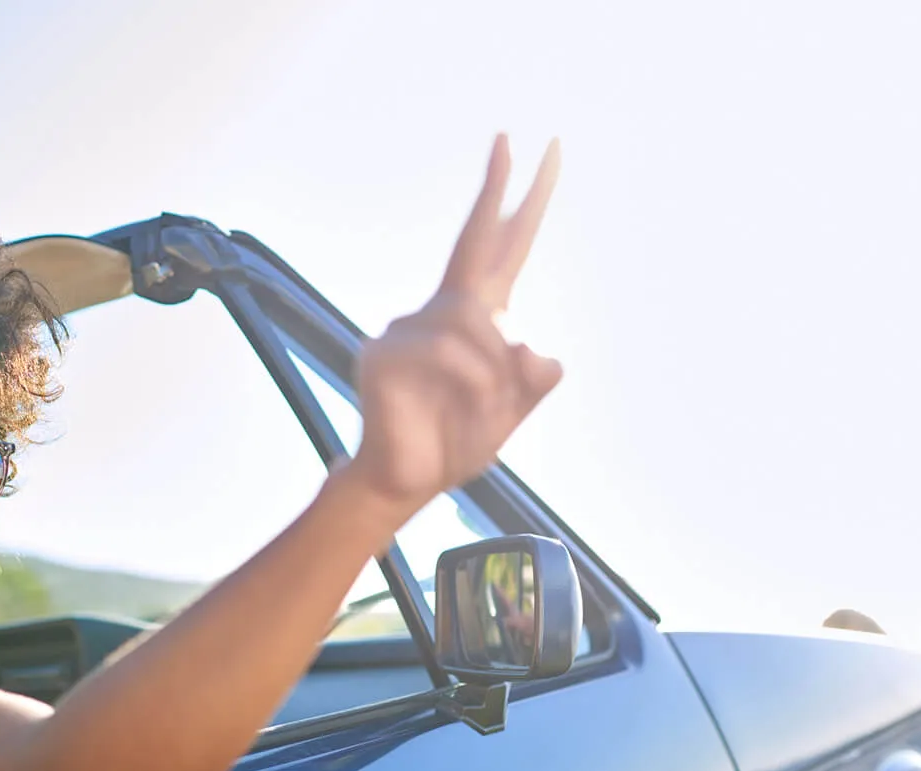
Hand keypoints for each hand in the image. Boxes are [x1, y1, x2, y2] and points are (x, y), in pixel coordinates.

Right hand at [347, 134, 563, 516]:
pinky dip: (467, 387)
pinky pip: (445, 355)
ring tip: (478, 412)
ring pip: (477, 325)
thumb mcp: (511, 414)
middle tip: (518, 138)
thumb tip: (537, 351)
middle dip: (501, 191)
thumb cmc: (455, 442)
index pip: (502, 248)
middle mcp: (441, 312)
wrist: (405, 482)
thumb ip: (533, 382)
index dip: (518, 202)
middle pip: (477, 242)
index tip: (533, 151)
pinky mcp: (383, 351)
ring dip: (494, 375)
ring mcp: (407, 328)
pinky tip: (444, 409)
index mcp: (476, 318)